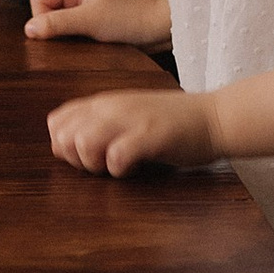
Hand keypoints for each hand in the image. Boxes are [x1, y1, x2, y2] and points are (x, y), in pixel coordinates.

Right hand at [25, 0, 174, 48]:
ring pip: (59, 25)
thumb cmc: (130, 18)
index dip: (40, 18)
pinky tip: (88, 47)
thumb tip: (29, 29)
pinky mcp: (94, 25)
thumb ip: (57, 23)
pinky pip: (73, 34)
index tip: (55, 32)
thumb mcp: (89, 21)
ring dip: (65, 37)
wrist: (160, 28)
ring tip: (83, 41)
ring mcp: (85, 11)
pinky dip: (75, 42)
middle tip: (71, 37)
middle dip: (52, 28)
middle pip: (46, 12)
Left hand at [48, 83, 215, 175]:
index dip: (64, 146)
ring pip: (83, 143)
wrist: (216, 117)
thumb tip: (68, 146)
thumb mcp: (128, 116)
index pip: (57, 122)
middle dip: (75, 159)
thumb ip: (99, 125)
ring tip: (116, 166)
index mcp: (104, 102)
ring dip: (95, 164)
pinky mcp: (151, 135)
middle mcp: (112, 107)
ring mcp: (131, 119)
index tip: (87, 157)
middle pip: (64, 135)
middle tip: (100, 165)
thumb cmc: (172, 122)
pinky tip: (134, 168)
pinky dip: (120, 169)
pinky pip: (117, 156)